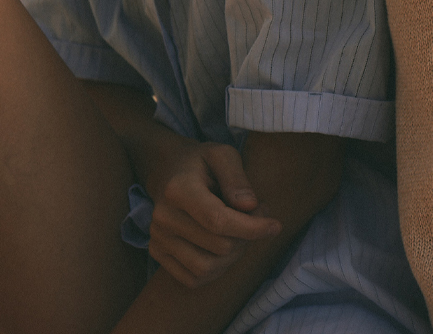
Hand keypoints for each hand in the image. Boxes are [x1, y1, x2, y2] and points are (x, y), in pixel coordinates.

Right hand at [143, 141, 282, 287]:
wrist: (167, 170)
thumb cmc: (201, 162)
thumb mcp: (223, 154)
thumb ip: (237, 178)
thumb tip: (250, 206)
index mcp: (178, 190)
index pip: (218, 221)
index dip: (252, 228)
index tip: (275, 226)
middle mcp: (163, 218)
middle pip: (219, 246)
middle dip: (247, 237)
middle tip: (256, 216)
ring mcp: (158, 238)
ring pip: (207, 268)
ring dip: (234, 256)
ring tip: (240, 232)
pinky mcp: (157, 252)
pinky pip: (193, 278)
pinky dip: (216, 270)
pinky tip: (224, 248)